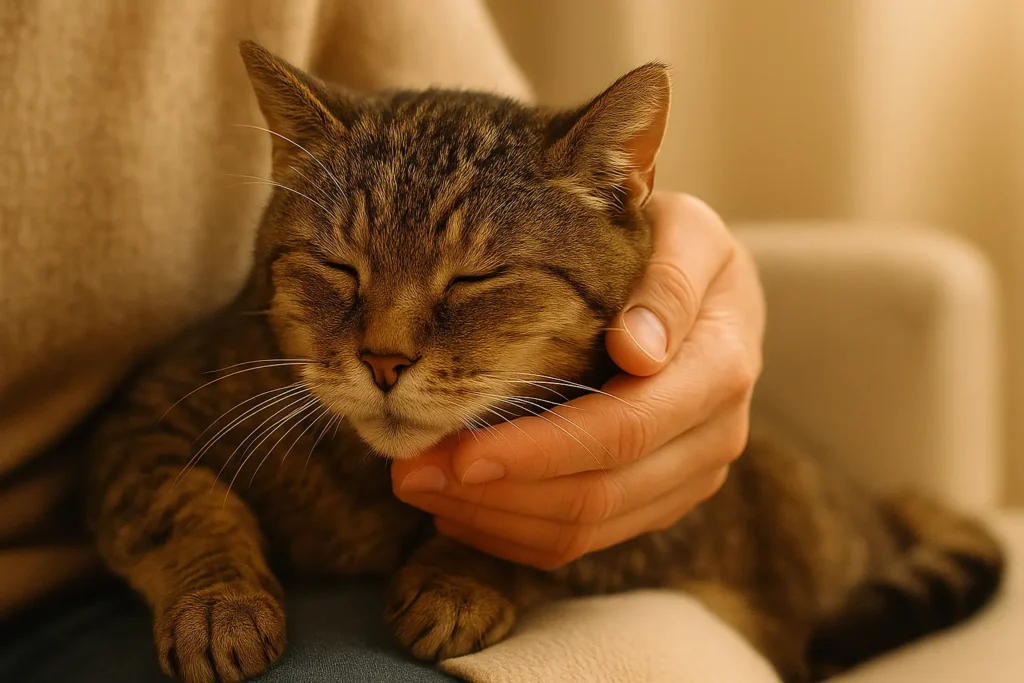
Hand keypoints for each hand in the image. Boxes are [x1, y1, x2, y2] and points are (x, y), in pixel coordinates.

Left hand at [391, 192, 765, 569]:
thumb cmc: (679, 250)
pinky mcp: (658, 498)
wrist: (714, 294)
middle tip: (409, 472)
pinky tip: (458, 507)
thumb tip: (637, 351)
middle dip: (496, 492)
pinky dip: (514, 531)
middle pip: (598, 496)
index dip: (539, 451)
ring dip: (494, 517)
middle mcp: (714, 438)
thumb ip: (668, 283)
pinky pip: (583, 540)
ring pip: (585, 530)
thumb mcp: (685, 234)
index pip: (622, 432)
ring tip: (419, 485)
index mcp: (719, 370)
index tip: (460, 453)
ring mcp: (688, 478)